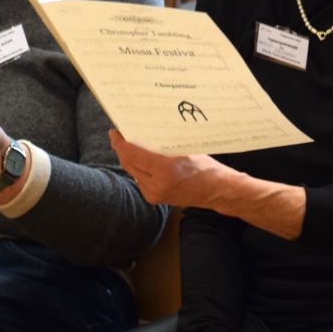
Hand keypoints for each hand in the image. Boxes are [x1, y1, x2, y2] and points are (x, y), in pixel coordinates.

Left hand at [110, 130, 226, 207]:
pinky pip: (139, 180)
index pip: (133, 155)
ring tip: (129, 146)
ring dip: (129, 159)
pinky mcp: (154, 198)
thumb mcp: (186, 151)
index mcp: (165, 170)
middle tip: (120, 136)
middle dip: (122, 149)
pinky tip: (141, 160)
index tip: (115, 133)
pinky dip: (138, 169)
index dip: (120, 143)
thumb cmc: (207, 169)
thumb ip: (163, 147)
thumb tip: (144, 134)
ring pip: (133, 172)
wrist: (217, 191)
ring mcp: (154, 194)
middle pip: (129, 164)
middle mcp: (157, 185)